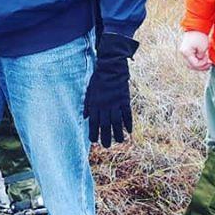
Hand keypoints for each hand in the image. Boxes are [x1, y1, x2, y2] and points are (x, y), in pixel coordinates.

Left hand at [84, 33, 138, 148]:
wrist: (111, 67)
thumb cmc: (99, 79)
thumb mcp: (89, 91)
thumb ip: (87, 105)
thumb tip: (85, 117)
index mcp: (95, 104)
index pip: (93, 122)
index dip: (93, 132)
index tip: (94, 141)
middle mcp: (105, 105)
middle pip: (105, 125)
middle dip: (106, 136)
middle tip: (107, 146)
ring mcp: (115, 103)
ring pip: (116, 122)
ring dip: (118, 132)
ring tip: (119, 141)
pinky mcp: (124, 99)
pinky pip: (127, 114)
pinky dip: (128, 123)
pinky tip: (129, 131)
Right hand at [179, 30, 210, 70]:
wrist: (196, 27)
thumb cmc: (200, 36)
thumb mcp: (203, 47)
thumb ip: (201, 57)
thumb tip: (199, 60)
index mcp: (186, 52)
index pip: (195, 64)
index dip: (203, 64)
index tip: (209, 60)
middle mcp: (183, 53)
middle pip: (192, 66)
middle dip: (201, 66)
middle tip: (209, 64)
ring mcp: (184, 52)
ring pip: (191, 64)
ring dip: (199, 65)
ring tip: (207, 63)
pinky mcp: (186, 51)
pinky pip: (191, 60)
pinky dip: (197, 61)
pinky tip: (203, 60)